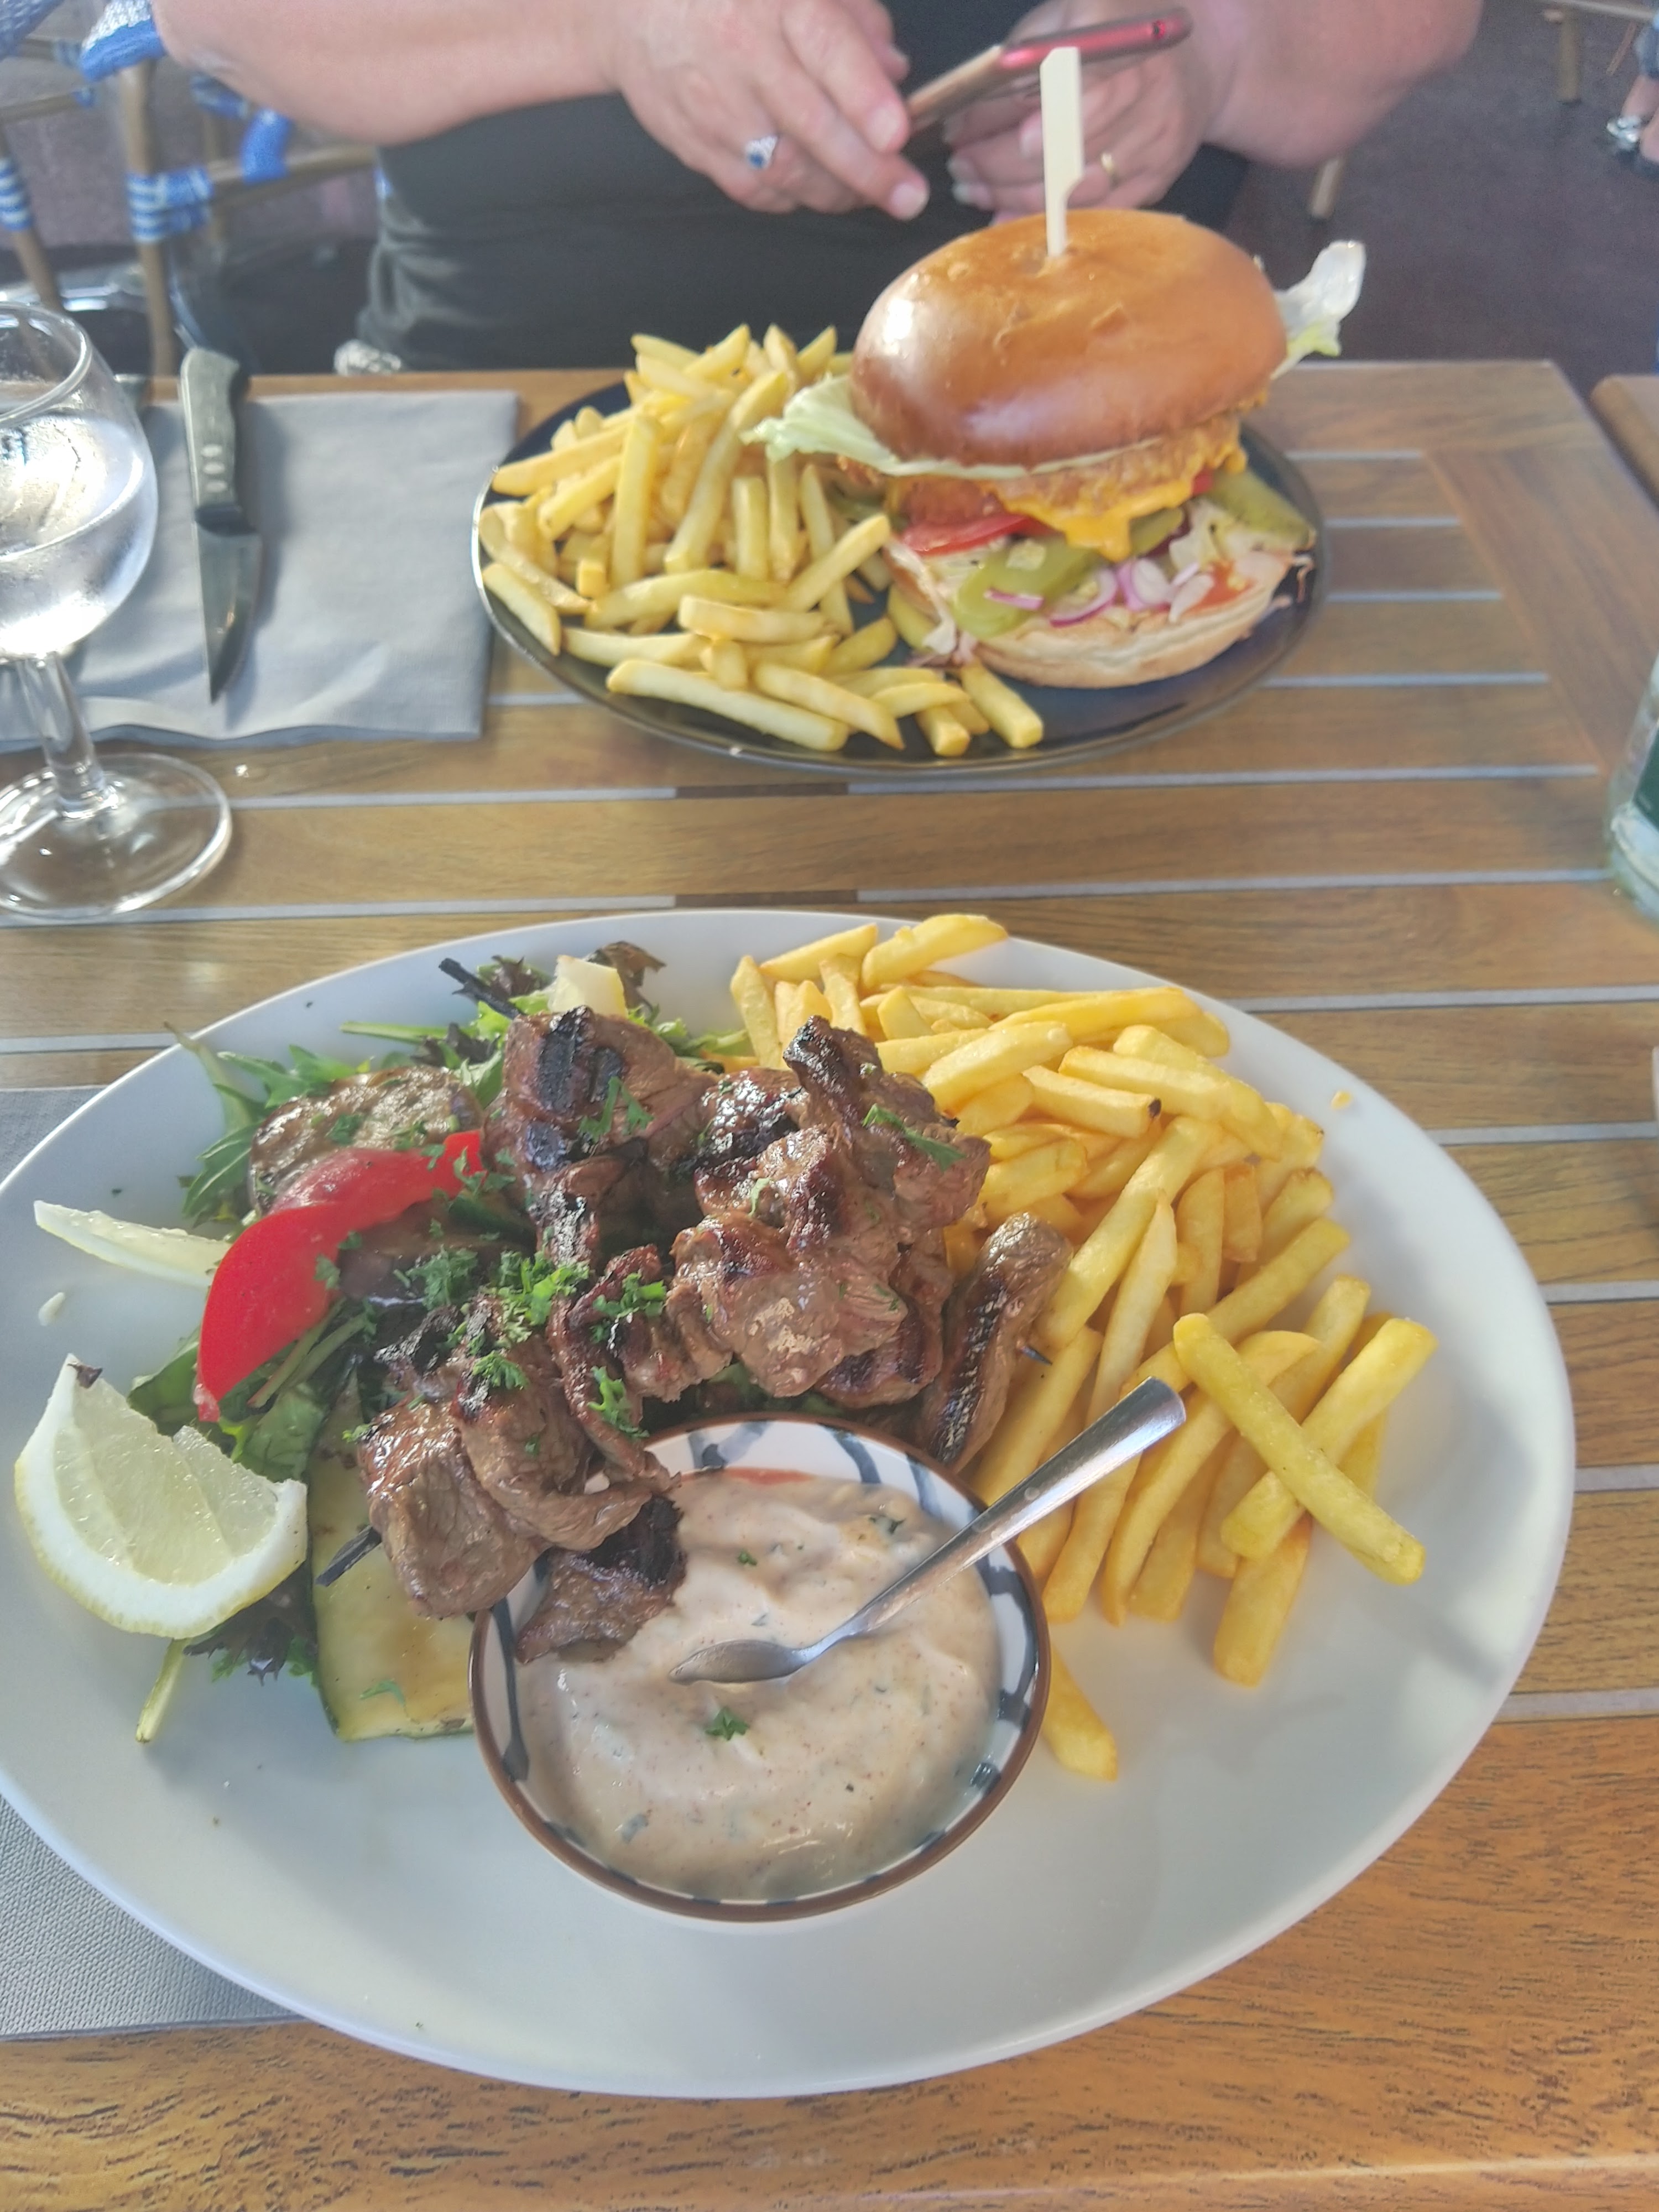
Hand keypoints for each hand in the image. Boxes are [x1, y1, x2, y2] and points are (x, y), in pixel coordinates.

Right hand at [591, 0, 929, 218]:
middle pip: (812, 125)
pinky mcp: (697, 147)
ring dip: (837, 191)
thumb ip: (855, 21)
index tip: (897, 133)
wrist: (635, 13)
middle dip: (868, 169)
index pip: (827, 50)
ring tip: (870, 194)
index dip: (864, 97)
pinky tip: (817, 188)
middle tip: (908, 196)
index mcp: (776, 3)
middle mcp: (743, 55)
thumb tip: (895, 73)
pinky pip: (755, 189)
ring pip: (786, 169)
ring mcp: (716, 108)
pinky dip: (794, 197)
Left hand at [943, 0, 1223, 215]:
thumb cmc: (1114, 34)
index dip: (1002, 115)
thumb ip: (1025, 56)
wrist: (1197, 62)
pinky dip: (1042, 219)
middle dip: (997, 161)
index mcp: (1120, 33)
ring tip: (974, 187)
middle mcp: (1146, 85)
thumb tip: (970, 112)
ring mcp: (1155, 137)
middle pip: (1058, 142)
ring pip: (1070, 185)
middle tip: (960, 165)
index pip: (1048, 85)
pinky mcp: (1158, 177)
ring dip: (1011, 194)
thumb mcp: (1068, 17)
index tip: (960, 129)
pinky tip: (1005, 214)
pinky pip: (1092, 212)